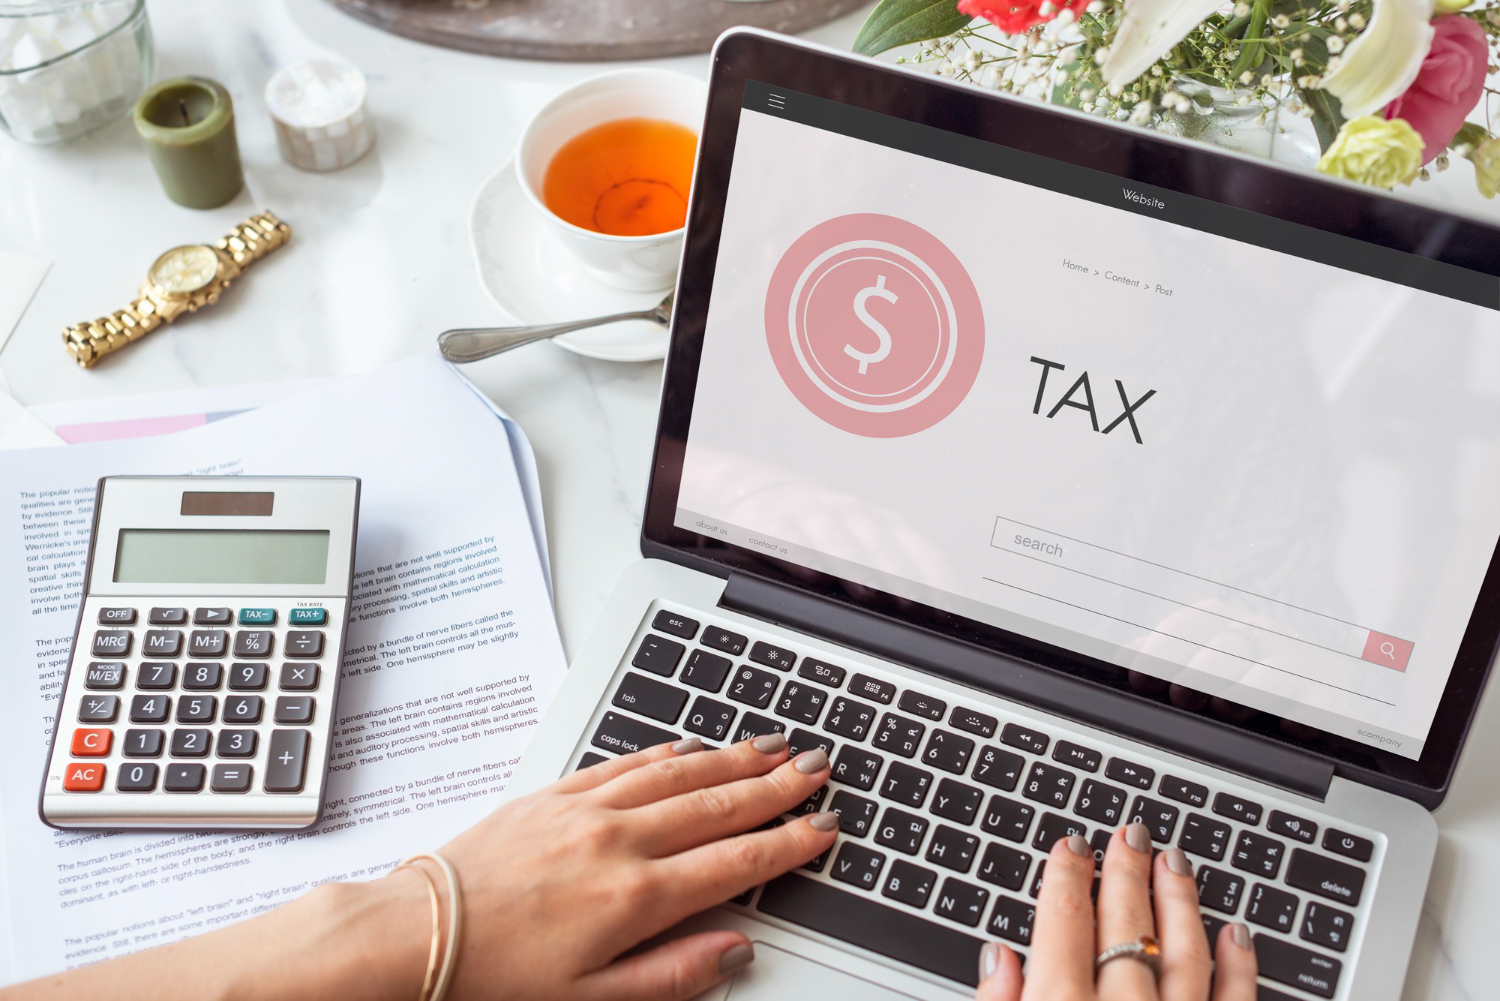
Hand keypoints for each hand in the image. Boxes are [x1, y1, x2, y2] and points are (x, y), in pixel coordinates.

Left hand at [388, 733, 835, 999]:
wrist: (412, 937)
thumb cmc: (493, 979)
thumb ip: (673, 976)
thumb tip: (734, 952)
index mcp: (635, 897)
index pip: (735, 861)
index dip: (787, 842)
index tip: (821, 826)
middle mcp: (617, 842)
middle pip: (716, 805)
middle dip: (775, 785)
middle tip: (817, 767)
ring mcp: (584, 811)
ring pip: (677, 773)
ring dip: (731, 758)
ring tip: (772, 746)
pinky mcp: (551, 796)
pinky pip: (623, 763)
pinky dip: (665, 752)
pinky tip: (689, 746)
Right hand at [975, 826, 1257, 1000]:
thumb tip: (997, 960)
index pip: (1063, 922)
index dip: (1065, 876)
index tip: (1069, 847)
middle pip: (1124, 925)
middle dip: (1125, 872)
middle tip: (1130, 834)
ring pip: (1183, 954)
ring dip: (1180, 902)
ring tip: (1174, 861)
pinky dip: (1238, 966)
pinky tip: (1235, 932)